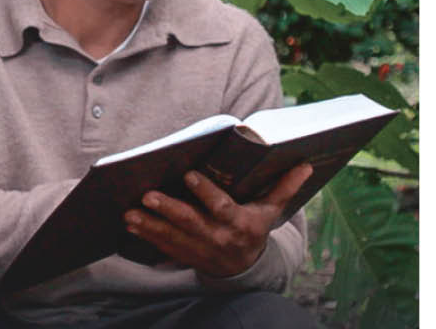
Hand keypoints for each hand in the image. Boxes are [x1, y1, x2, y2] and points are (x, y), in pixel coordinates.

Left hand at [124, 164, 312, 276]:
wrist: (244, 269)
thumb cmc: (255, 230)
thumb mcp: (271, 211)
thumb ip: (285, 187)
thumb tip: (306, 165)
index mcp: (239, 223)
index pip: (221, 207)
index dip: (205, 192)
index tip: (189, 175)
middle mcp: (218, 237)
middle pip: (191, 223)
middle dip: (168, 209)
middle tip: (147, 196)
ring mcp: (199, 249)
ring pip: (172, 236)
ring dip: (149, 225)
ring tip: (129, 213)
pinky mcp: (185, 255)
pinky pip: (163, 247)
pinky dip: (146, 235)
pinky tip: (130, 224)